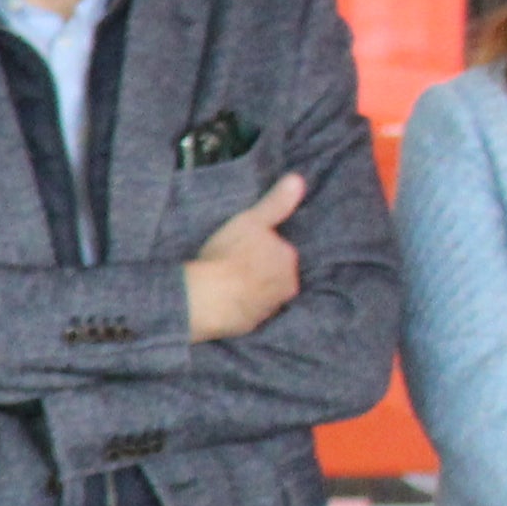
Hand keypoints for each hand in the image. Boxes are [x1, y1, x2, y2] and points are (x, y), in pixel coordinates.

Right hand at [180, 171, 308, 341]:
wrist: (208, 298)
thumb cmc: (229, 255)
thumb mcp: (250, 221)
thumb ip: (276, 203)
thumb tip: (298, 179)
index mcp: (288, 258)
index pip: (281, 251)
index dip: (262, 249)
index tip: (243, 249)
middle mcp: (287, 286)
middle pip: (276, 276)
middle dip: (262, 273)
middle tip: (235, 268)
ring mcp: (270, 308)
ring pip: (264, 296)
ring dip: (251, 292)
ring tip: (227, 286)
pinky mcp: (252, 326)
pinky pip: (248, 313)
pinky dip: (239, 308)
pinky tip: (223, 303)